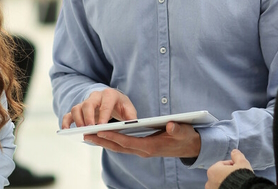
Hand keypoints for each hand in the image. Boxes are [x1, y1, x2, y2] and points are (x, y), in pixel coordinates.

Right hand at [61, 88, 136, 128]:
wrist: (114, 101)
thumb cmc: (122, 106)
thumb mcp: (129, 110)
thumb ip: (131, 117)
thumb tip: (130, 125)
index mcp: (109, 95)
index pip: (105, 104)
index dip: (103, 114)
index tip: (102, 126)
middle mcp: (95, 96)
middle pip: (88, 104)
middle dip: (88, 117)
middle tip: (90, 129)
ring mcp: (86, 103)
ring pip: (77, 108)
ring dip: (78, 120)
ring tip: (81, 132)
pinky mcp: (79, 110)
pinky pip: (69, 114)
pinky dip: (66, 122)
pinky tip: (67, 131)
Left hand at [84, 121, 200, 158]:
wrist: (190, 147)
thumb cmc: (186, 137)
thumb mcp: (184, 132)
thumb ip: (178, 129)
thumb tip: (171, 126)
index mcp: (150, 147)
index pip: (127, 142)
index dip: (113, 136)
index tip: (99, 130)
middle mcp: (143, 151)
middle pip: (118, 146)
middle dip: (102, 140)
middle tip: (86, 134)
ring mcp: (141, 150)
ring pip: (118, 147)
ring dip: (104, 142)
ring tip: (89, 135)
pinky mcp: (141, 147)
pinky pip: (122, 145)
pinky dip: (111, 141)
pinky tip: (103, 136)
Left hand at [206, 149, 252, 188]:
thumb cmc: (241, 178)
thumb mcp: (242, 163)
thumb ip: (237, 156)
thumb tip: (234, 152)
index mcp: (212, 171)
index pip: (223, 165)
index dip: (232, 165)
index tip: (238, 168)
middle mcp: (209, 182)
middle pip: (220, 175)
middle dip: (228, 174)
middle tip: (238, 176)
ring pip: (219, 183)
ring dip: (226, 182)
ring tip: (236, 183)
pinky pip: (221, 188)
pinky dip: (225, 188)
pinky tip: (234, 187)